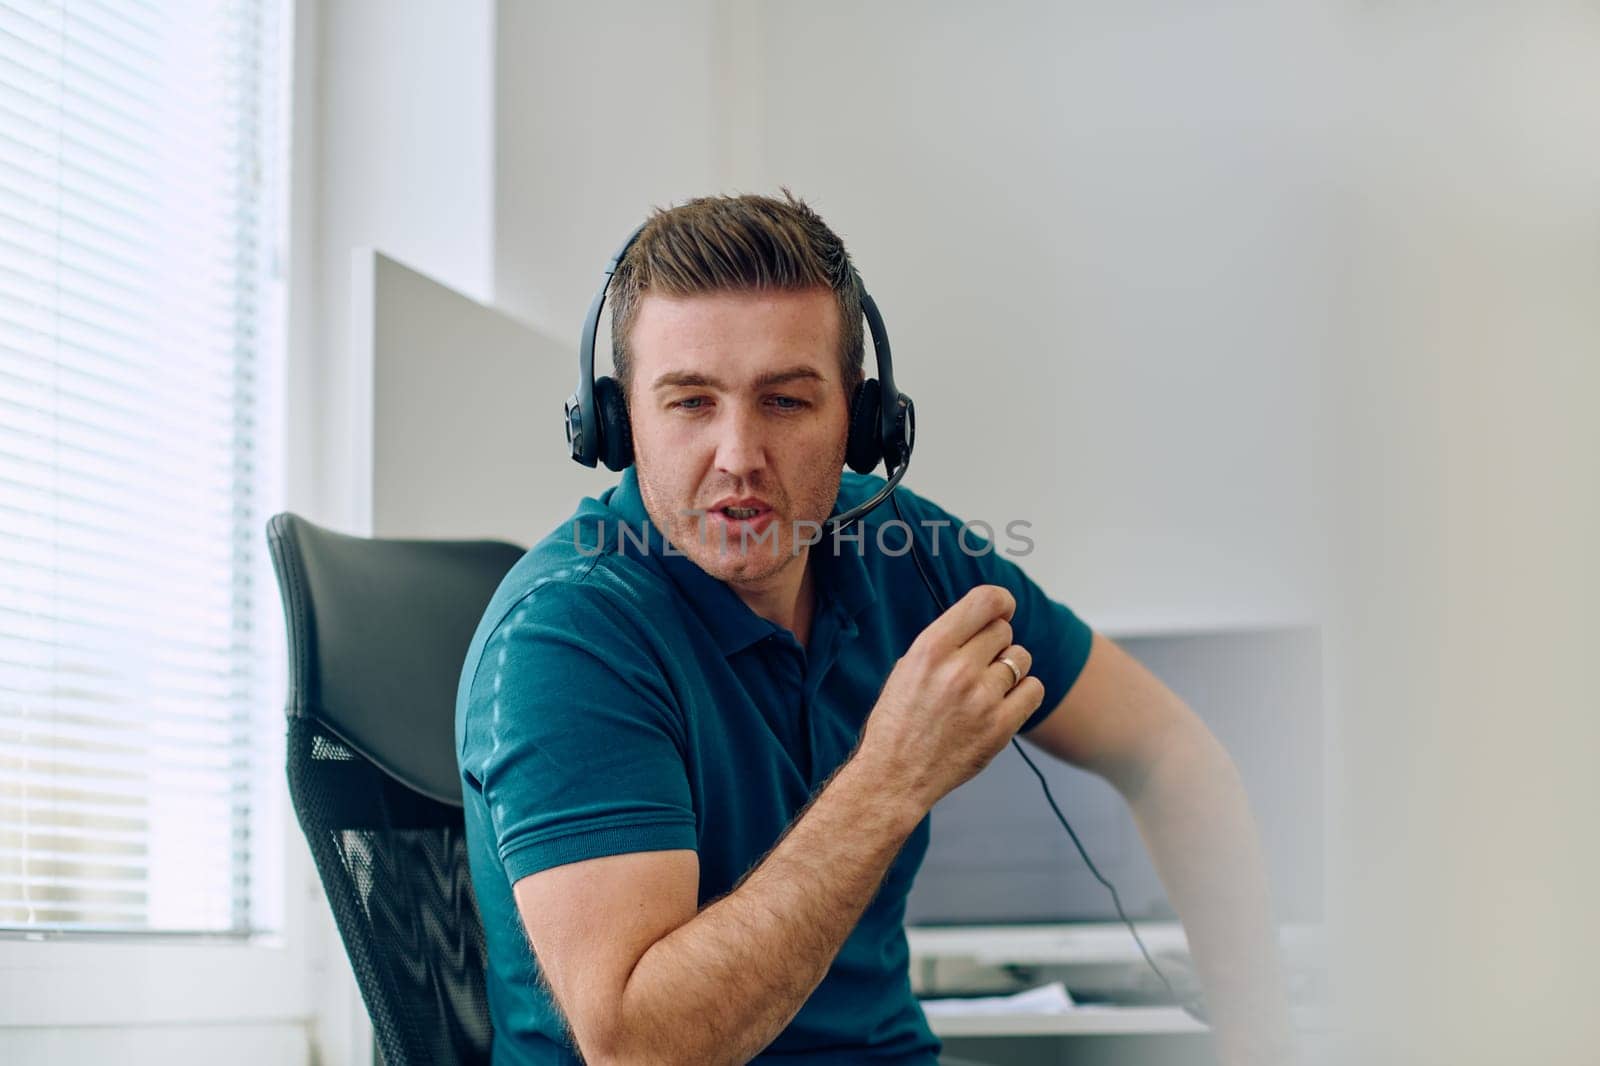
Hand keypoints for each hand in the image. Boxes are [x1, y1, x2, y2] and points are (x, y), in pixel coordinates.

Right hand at [853, 584, 1045, 810]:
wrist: (894, 775)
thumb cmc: (897, 722)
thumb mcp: (907, 668)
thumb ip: (944, 643)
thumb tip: (983, 621)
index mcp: (930, 649)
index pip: (984, 602)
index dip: (1001, 601)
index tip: (1004, 607)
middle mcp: (958, 670)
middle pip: (1003, 631)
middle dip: (995, 643)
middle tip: (979, 664)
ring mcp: (982, 699)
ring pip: (1021, 658)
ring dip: (1008, 669)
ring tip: (986, 688)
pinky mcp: (1000, 727)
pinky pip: (1034, 689)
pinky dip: (1023, 692)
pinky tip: (1003, 702)